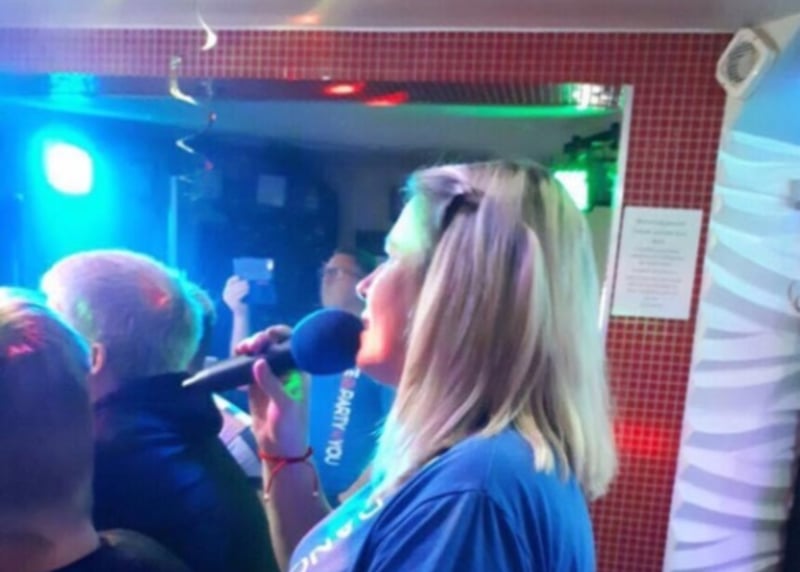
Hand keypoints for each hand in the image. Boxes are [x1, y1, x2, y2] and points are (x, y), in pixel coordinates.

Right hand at [223, 275, 249, 315]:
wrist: (241, 313)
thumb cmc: (241, 302)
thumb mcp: (238, 294)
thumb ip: (239, 288)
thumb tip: (244, 279)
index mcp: (226, 292)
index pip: (229, 282)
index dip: (234, 278)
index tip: (239, 277)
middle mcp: (226, 295)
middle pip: (234, 286)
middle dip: (241, 283)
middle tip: (247, 282)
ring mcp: (229, 299)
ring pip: (237, 290)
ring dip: (243, 287)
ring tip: (248, 286)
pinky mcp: (233, 303)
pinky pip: (239, 296)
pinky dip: (244, 293)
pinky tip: (248, 292)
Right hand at [237, 326, 309, 458]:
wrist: (279, 447)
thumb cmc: (290, 425)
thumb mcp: (284, 404)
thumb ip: (272, 383)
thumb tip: (259, 362)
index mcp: (297, 370)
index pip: (291, 343)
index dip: (280, 334)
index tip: (268, 334)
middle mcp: (284, 369)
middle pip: (271, 345)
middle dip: (260, 340)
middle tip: (250, 346)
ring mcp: (268, 377)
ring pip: (257, 354)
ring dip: (248, 349)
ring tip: (240, 350)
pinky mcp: (255, 386)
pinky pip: (246, 368)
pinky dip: (239, 363)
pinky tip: (234, 363)